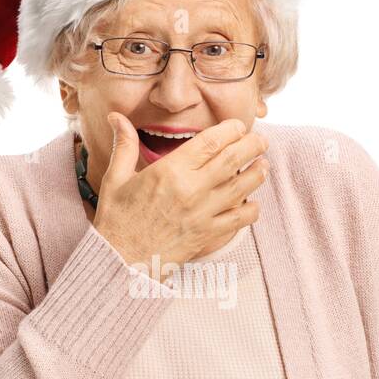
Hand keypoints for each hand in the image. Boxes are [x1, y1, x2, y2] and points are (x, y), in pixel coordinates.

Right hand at [92, 112, 268, 272]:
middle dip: (252, 145)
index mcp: (170, 171)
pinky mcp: (207, 235)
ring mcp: (202, 213)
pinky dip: (251, 209)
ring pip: (242, 187)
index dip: (230, 129)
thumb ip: (124, 145)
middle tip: (260, 141)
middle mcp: (191, 190)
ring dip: (258, 173)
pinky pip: (239, 220)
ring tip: (263, 165)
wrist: (119, 262)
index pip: (211, 141)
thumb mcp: (116, 179)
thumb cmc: (116, 221)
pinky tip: (253, 203)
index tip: (237, 126)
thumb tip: (116, 116)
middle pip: (233, 159)